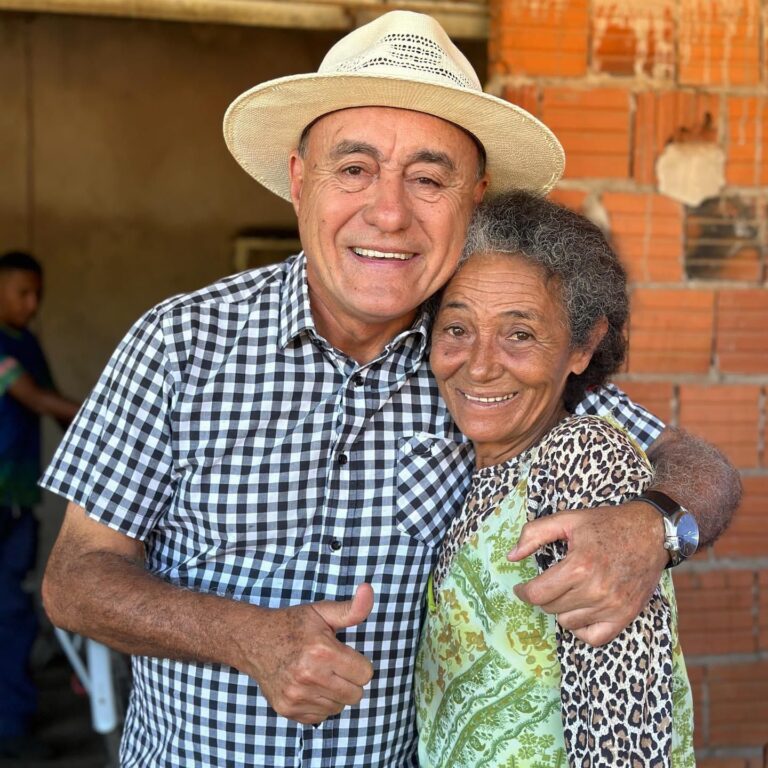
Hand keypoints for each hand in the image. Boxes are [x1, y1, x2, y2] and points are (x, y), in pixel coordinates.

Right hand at [239, 584, 374, 723]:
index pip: (365, 674)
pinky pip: (320, 717)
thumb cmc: (292, 625)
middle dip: (349, 680)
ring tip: (319, 674)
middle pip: (355, 695)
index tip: (344, 654)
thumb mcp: (322, 612)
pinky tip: (308, 686)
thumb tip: (369, 590)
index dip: (358, 663)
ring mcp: (296, 696)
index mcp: (322, 651)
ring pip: (338, 707)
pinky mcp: (287, 709)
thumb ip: (351, 608)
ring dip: (335, 693)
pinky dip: (319, 704)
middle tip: (333, 665)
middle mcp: (309, 676)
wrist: (253, 640)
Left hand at [507, 502, 667, 645]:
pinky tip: (581, 609)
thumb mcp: (567, 520)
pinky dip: (582, 628)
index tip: (522, 588)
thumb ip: (534, 534)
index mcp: (579, 566)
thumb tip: (511, 556)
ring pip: (568, 623)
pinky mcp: (625, 616)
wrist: (650, 532)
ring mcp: (612, 606)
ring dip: (562, 609)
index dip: (523, 592)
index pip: (537, 594)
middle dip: (544, 596)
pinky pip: (593, 638)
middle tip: (551, 582)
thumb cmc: (606, 524)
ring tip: (569, 591)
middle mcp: (596, 590)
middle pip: (550, 608)